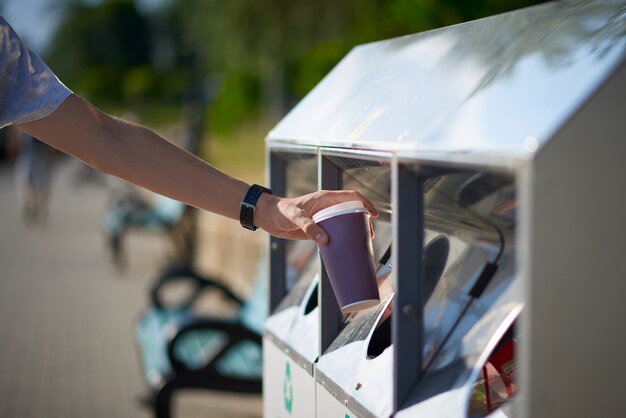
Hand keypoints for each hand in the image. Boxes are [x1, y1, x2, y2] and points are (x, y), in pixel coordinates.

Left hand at [255, 190, 377, 244]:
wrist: (268, 216)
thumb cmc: (280, 211)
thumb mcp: (295, 218)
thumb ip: (308, 227)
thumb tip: (324, 240)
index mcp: (325, 198)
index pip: (351, 197)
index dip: (365, 203)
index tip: (373, 214)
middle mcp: (326, 206)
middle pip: (351, 210)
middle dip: (363, 221)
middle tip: (369, 235)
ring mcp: (323, 217)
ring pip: (344, 221)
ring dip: (354, 230)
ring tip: (362, 242)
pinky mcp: (317, 227)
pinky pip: (334, 231)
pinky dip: (342, 237)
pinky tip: (345, 247)